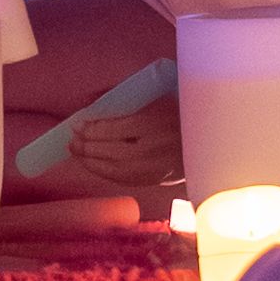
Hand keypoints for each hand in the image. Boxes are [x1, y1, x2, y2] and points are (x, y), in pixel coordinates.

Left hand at [42, 83, 182, 192]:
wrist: (207, 143)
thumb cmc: (180, 115)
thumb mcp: (157, 100)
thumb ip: (126, 101)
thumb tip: (93, 102)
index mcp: (155, 123)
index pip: (115, 129)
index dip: (92, 128)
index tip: (78, 123)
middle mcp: (153, 149)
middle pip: (111, 151)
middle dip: (87, 146)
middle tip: (72, 140)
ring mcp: (153, 168)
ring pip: (113, 169)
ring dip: (90, 161)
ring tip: (76, 152)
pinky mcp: (153, 181)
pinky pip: (122, 179)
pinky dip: (103, 172)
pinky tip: (93, 165)